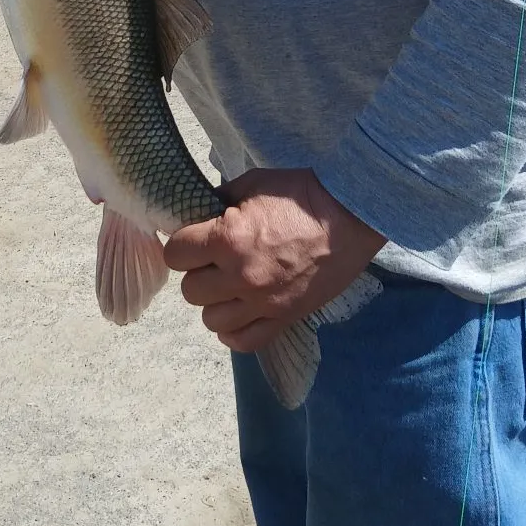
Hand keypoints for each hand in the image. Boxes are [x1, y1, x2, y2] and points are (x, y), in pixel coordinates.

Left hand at [164, 169, 384, 352]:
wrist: (350, 215)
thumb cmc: (300, 194)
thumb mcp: (252, 184)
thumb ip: (219, 203)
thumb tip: (197, 216)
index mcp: (228, 239)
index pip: (175, 254)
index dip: (182, 244)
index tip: (195, 239)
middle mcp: (240, 276)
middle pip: (189, 290)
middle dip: (198, 272)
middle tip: (215, 260)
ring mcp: (263, 303)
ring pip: (211, 319)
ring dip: (216, 302)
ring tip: (230, 286)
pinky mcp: (284, 318)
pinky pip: (243, 342)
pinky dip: (234, 331)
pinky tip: (240, 312)